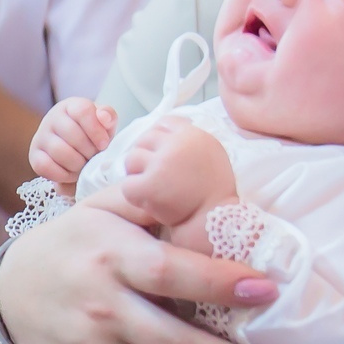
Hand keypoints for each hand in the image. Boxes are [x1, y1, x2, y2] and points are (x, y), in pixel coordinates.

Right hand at [0, 199, 300, 343]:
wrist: (12, 294)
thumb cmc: (72, 243)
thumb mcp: (102, 207)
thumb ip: (152, 200)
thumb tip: (211, 200)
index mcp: (111, 257)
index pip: (170, 273)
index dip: (218, 283)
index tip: (267, 289)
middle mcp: (106, 309)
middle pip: (179, 342)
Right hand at [31, 97, 116, 193]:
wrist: (78, 152)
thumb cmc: (93, 136)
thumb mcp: (105, 124)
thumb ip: (108, 117)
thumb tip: (103, 117)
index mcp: (70, 106)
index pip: (82, 111)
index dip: (96, 130)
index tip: (104, 145)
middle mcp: (52, 118)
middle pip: (72, 134)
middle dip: (89, 151)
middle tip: (94, 158)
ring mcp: (40, 137)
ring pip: (59, 151)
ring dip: (77, 164)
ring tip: (84, 166)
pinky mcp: (34, 156)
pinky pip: (45, 166)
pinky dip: (62, 174)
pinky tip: (71, 173)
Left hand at [118, 121, 236, 232]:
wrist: (216, 220)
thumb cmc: (214, 190)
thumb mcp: (212, 153)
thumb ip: (190, 139)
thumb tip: (163, 127)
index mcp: (193, 135)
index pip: (163, 123)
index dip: (158, 139)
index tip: (162, 155)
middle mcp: (176, 145)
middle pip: (144, 139)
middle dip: (146, 156)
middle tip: (153, 175)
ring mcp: (161, 165)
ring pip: (131, 159)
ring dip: (137, 173)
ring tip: (151, 188)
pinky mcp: (149, 186)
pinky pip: (127, 184)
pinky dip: (134, 194)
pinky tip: (147, 201)